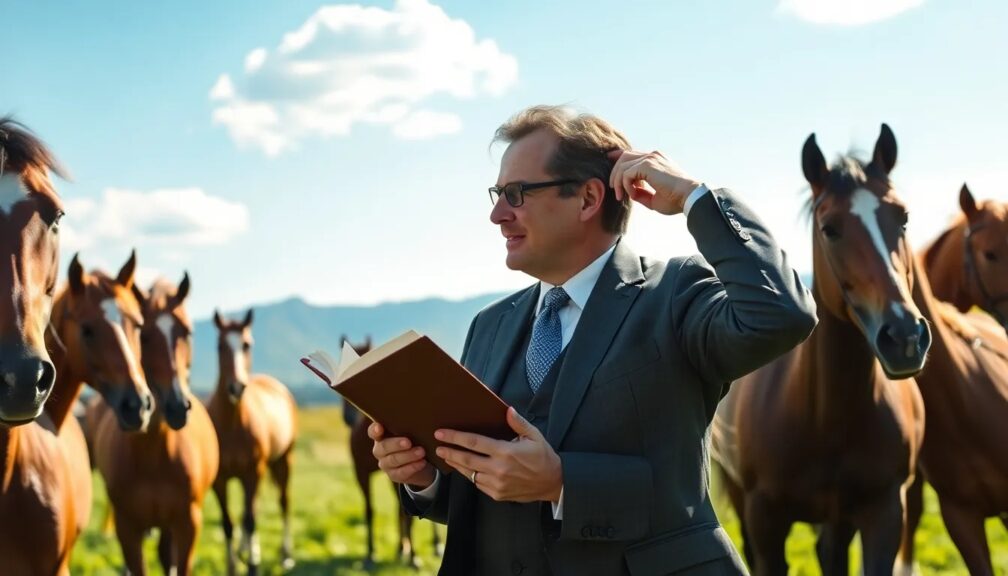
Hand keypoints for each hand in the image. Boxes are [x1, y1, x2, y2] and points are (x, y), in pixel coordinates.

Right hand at [369, 421, 435, 489]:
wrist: (423, 462)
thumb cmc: (415, 440)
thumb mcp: (411, 431)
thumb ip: (408, 424)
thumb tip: (418, 412)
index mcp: (381, 436)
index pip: (373, 432)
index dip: (375, 430)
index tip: (380, 427)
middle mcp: (379, 450)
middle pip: (384, 447)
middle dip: (396, 444)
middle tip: (408, 442)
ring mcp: (385, 464)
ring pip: (393, 460)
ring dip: (408, 456)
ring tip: (421, 452)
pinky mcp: (393, 475)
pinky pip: (401, 472)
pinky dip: (412, 467)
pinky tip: (422, 462)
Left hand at [435, 407, 561, 502]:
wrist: (554, 483)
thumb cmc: (544, 457)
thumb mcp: (534, 436)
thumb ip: (519, 423)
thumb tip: (507, 409)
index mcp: (506, 452)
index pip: (474, 443)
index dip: (455, 437)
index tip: (442, 433)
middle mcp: (499, 469)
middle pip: (466, 459)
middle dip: (449, 452)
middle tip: (437, 447)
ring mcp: (497, 484)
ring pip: (470, 473)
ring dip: (457, 464)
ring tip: (446, 456)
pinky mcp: (497, 494)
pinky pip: (478, 484)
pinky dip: (470, 475)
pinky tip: (465, 468)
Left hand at [607, 149, 701, 214]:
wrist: (689, 197)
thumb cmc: (676, 200)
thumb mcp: (654, 198)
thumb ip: (641, 193)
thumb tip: (630, 192)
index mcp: (656, 160)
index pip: (632, 154)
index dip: (618, 160)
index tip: (611, 173)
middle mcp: (652, 155)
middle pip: (624, 156)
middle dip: (614, 172)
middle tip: (614, 189)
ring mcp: (650, 158)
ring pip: (622, 164)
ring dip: (618, 181)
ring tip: (621, 196)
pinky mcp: (647, 164)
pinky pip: (626, 174)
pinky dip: (625, 185)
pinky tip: (633, 195)